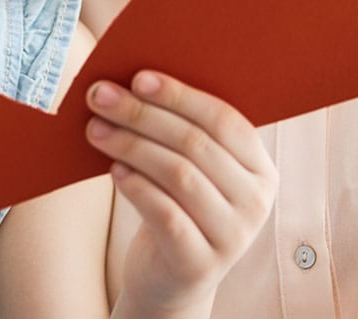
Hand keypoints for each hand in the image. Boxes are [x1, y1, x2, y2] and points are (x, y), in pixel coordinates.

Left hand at [85, 71, 276, 316]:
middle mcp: (256, 202)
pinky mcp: (200, 264)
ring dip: (132, 145)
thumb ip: (180, 130)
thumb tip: (133, 81)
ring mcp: (233, 236)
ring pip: (180, 174)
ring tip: (96, 130)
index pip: (224, 120)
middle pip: (196, 143)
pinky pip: (166, 214)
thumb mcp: (190, 170)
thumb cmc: (177, 207)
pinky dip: (137, 186)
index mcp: (261, 168)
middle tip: (100, 97)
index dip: (180, 95)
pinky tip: (114, 170)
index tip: (137, 77)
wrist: (171, 280)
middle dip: (142, 114)